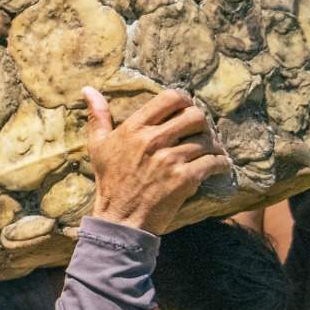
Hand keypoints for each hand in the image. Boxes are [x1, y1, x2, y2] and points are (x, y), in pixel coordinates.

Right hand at [83, 87, 231, 234]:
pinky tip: (220, 166)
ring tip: (212, 151)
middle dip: (202, 123)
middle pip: (195, 116)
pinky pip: (213, 163)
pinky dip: (221, 164)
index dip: (185, 101)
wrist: (119, 220)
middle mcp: (153, 140)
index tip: (187, 110)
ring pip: (207, 140)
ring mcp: (170, 160)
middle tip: (201, 132)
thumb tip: (88, 89)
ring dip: (214, 146)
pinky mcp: (184, 179)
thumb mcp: (98, 146)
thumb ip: (97, 116)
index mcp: (134, 128)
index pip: (170, 98)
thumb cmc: (109, 182)